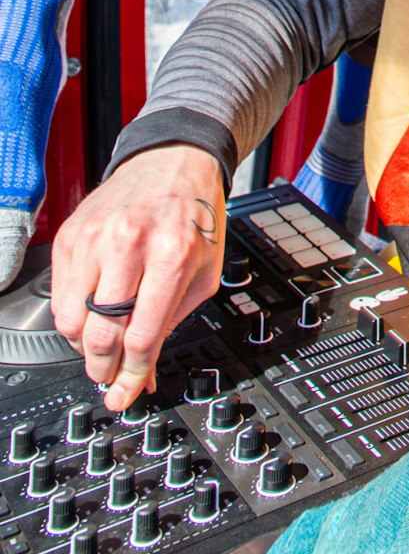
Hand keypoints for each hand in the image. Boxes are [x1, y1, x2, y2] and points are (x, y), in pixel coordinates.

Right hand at [50, 146, 225, 409]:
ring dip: (83, 345)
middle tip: (109, 375)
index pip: (142, 335)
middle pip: (101, 333)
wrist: (174, 158)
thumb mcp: (204, 271)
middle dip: (104, 368)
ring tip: (101, 343)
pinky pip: (59, 295)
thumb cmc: (195, 214)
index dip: (133, 375)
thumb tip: (144, 377)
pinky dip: (72, 316)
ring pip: (72, 319)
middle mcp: (130, 244)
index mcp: (172, 254)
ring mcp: (95, 238)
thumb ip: (173, 323)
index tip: (127, 395)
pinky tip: (91, 314)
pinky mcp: (72, 234)